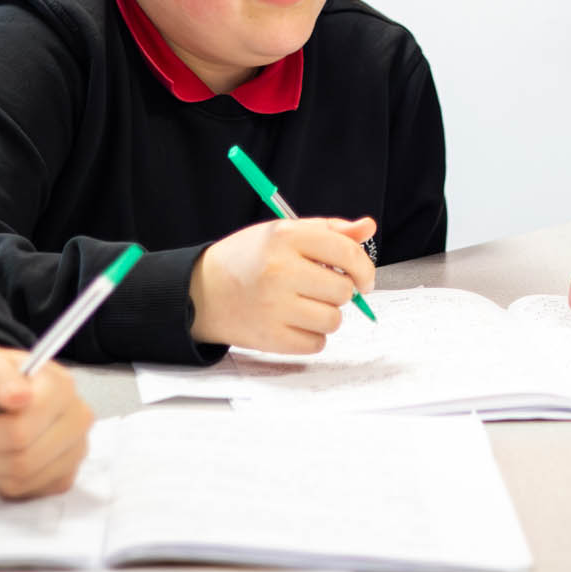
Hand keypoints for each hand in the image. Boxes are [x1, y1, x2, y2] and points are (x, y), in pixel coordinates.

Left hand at [0, 344, 92, 499]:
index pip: (22, 431)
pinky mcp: (66, 474)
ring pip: (25, 478)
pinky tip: (0, 458)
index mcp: (61, 387)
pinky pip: (29, 491)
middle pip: (24, 459)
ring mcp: (76, 449)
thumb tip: (21, 397)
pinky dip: (4, 480)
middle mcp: (78, 418)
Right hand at [189, 217, 378, 351]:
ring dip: (326, 315)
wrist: (203, 291)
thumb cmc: (249, 258)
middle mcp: (280, 270)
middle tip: (322, 289)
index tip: (363, 278)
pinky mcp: (270, 337)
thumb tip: (367, 228)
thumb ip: (329, 231)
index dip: (364, 268)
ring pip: (333, 320)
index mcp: (285, 237)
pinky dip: (311, 335)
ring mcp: (274, 306)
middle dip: (341, 292)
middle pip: (343, 291)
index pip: (346, 252)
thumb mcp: (284, 232)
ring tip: (305, 304)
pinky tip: (293, 321)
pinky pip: (316, 343)